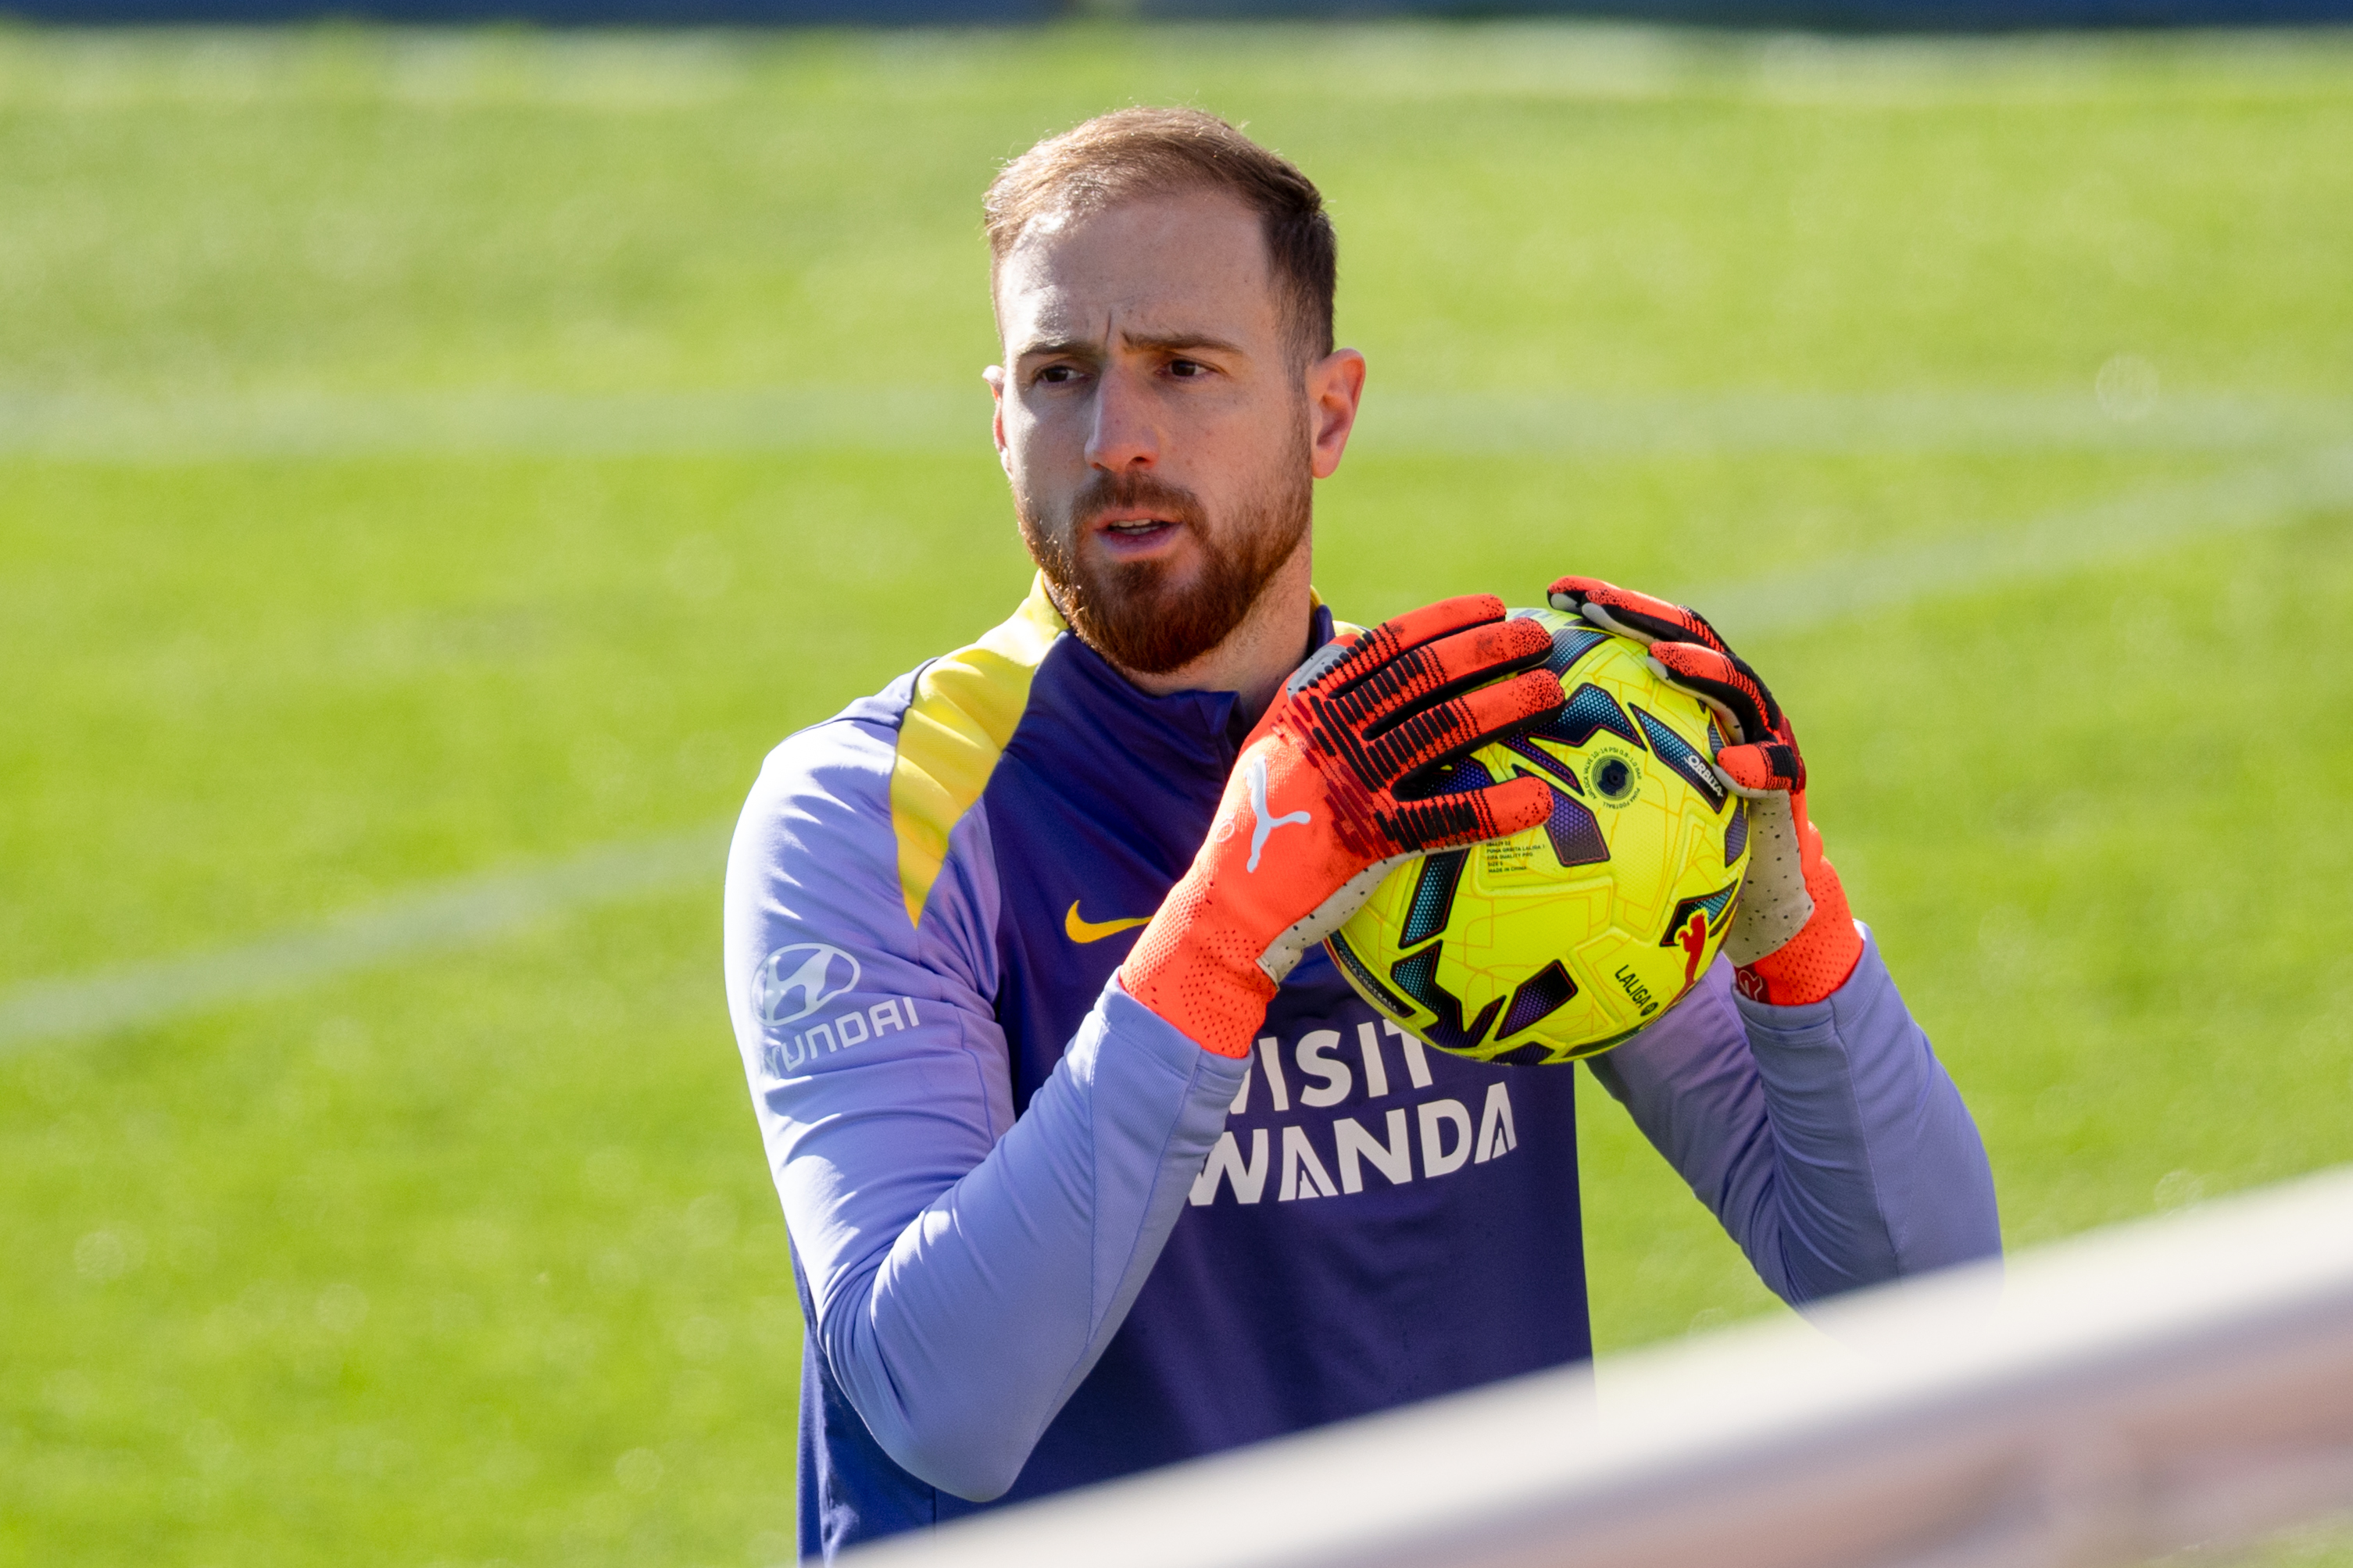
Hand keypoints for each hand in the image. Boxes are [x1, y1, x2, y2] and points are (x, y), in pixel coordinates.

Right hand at [1121, 596, 1563, 1057]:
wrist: (1233, 899)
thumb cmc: (1261, 818)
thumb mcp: (1273, 738)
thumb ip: (1313, 690)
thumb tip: (1353, 638)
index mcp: (1310, 703)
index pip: (1387, 645)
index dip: (1446, 620)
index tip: (1491, 608)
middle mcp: (1331, 733)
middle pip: (1424, 675)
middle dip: (1488, 649)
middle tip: (1536, 638)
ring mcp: (1351, 782)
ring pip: (1443, 729)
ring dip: (1506, 704)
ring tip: (1553, 692)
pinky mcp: (1370, 838)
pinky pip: (1446, 816)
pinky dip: (1497, 807)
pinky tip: (1539, 799)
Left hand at [1547, 576, 1862, 1006]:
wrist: (1756, 899)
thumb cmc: (1673, 854)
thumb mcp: (1616, 812)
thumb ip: (1575, 781)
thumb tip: (1486, 776)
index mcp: (1683, 700)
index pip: (1643, 637)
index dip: (1605, 608)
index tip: (1553, 595)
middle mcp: (1726, 707)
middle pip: (1690, 640)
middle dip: (1644, 616)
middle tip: (1598, 605)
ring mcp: (1763, 738)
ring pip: (1740, 689)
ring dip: (1702, 671)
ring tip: (1662, 663)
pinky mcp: (1790, 785)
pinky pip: (1778, 771)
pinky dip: (1756, 764)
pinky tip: (1729, 768)